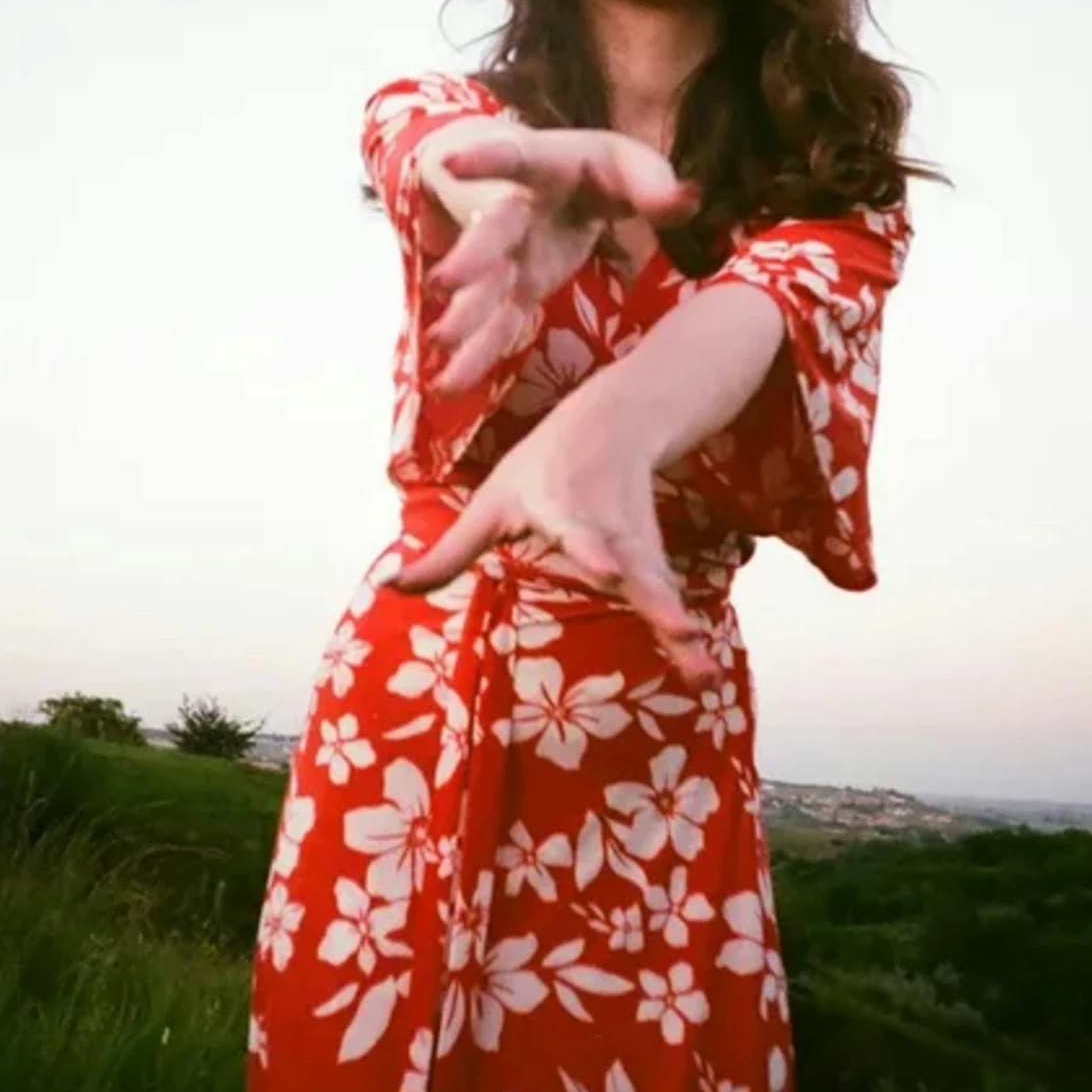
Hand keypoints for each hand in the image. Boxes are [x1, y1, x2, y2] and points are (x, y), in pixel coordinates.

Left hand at [383, 390, 715, 690]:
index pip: (579, 529)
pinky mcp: (653, 557)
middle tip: (679, 628)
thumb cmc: (541, 466)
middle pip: (634, 565)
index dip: (594, 550)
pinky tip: (702, 674)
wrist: (615, 418)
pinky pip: (667, 599)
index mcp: (562, 505)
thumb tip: (389, 587)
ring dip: (678, 628)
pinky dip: (685, 637)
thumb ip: (448, 551)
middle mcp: (607, 524)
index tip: (610, 571)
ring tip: (700, 669)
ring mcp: (636, 541)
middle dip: (656, 599)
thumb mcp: (490, 502)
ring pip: (659, 587)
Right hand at [425, 127, 698, 392]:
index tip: (454, 164)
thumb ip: (654, 184)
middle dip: (471, 256)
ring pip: (487, 285)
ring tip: (439, 342)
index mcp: (546, 168)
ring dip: (465, 314)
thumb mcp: (630, 165)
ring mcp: (512, 255)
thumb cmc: (601, 171)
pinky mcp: (518, 290)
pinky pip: (498, 322)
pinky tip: (450, 383)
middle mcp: (517, 212)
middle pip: (493, 232)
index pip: (518, 159)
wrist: (570, 187)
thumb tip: (685, 199)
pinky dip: (477, 353)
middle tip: (444, 282)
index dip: (487, 159)